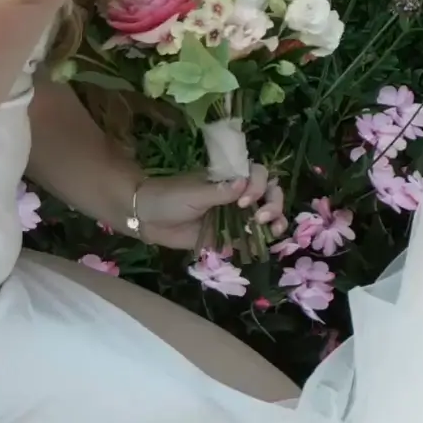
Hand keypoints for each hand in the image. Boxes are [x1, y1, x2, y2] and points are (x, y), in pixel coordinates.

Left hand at [134, 163, 279, 249]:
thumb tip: (243, 183)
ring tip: (275, 232)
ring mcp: (234, 215)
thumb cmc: (168, 197)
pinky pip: (249, 237)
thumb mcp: (193, 193)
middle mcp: (237, 194)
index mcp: (230, 178)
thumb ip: (219, 191)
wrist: (146, 218)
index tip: (243, 201)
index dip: (259, 186)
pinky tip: (262, 247)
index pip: (258, 175)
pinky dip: (259, 242)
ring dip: (276, 221)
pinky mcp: (228, 235)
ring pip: (265, 215)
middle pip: (270, 193)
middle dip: (274, 204)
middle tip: (261, 218)